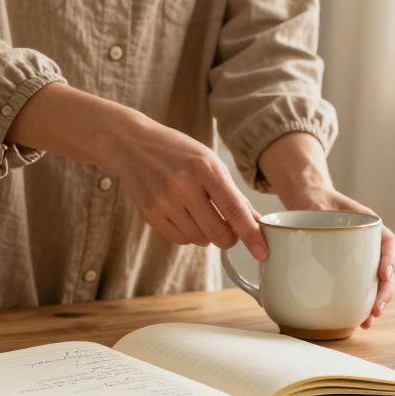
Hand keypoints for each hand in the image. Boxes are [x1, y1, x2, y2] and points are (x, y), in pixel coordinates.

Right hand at [108, 117, 267, 257]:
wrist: (133, 144)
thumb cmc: (178, 152)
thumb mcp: (210, 162)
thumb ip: (233, 194)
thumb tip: (255, 221)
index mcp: (206, 168)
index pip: (235, 209)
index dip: (251, 234)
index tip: (261, 251)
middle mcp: (184, 186)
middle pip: (218, 232)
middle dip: (228, 237)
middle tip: (228, 229)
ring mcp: (165, 202)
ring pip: (200, 239)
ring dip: (207, 234)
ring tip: (199, 213)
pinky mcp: (151, 214)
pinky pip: (180, 239)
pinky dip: (188, 234)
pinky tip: (183, 215)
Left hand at [277, 187, 394, 328]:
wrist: (309, 206)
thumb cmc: (314, 204)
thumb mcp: (312, 204)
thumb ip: (302, 216)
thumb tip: (269, 231)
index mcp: (369, 228)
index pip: (389, 243)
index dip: (390, 259)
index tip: (383, 274)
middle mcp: (369, 246)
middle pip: (386, 271)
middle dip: (384, 293)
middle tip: (375, 310)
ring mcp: (361, 260)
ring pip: (375, 285)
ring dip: (374, 305)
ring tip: (366, 323)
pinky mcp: (349, 273)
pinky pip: (359, 290)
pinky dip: (359, 306)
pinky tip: (355, 321)